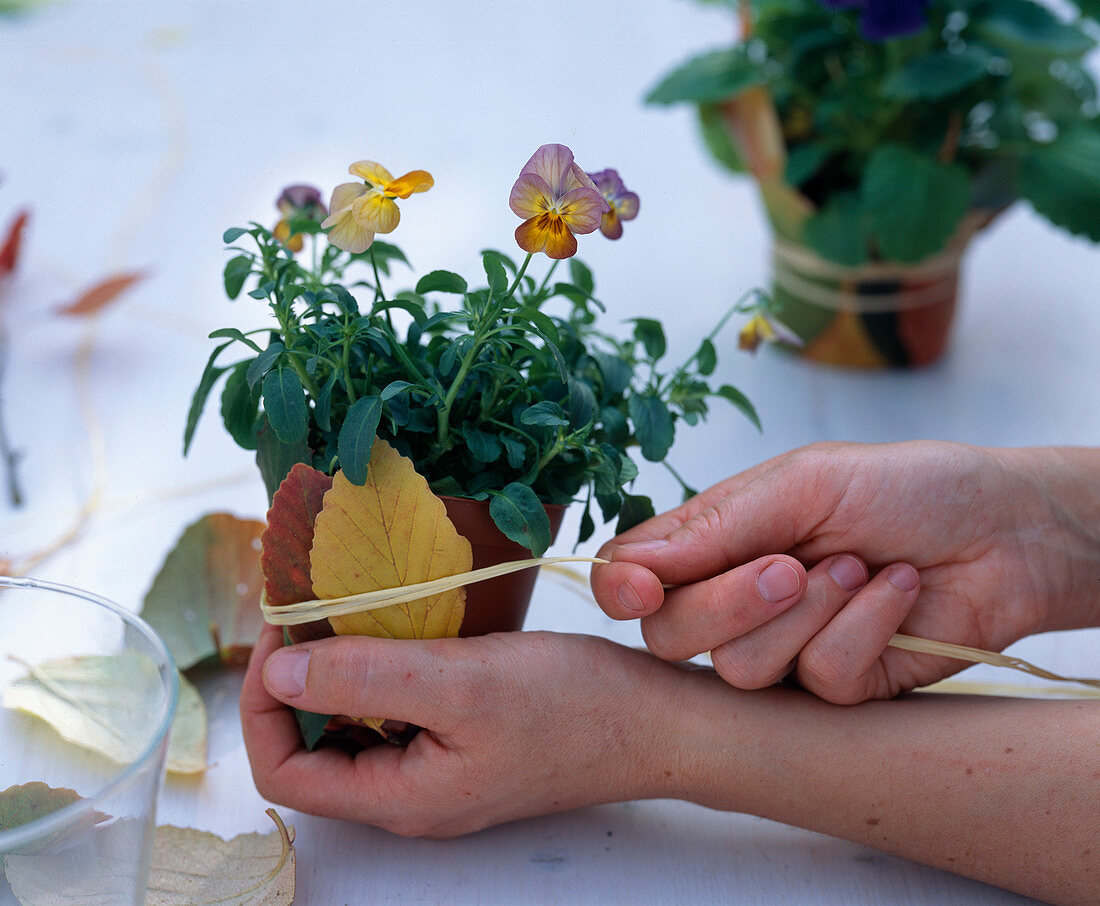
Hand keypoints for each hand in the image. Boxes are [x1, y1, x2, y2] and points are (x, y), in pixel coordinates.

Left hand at [240, 622, 684, 836]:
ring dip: (340, 667)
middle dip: (296, 679)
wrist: (656, 720)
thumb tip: (279, 674)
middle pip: (313, 745)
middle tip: (308, 612)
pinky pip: (399, 709)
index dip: (262, 702)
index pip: (283, 769)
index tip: (282, 635)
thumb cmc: (572, 707)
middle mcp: (409, 791)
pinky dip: (384, 666)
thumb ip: (366, 681)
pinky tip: (402, 624)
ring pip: (355, 723)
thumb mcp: (462, 684)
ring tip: (348, 609)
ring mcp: (438, 766)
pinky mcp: (463, 739)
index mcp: (398, 797)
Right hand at [592, 441, 1098, 702]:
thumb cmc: (905, 487)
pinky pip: (817, 680)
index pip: (633, 578)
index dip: (623, 590)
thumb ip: (713, 528)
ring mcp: (784, 647)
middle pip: (671, 638)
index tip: (643, 589)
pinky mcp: (837, 687)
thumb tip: (624, 566)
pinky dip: (863, 628)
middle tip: (791, 565)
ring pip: (741, 669)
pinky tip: (895, 592)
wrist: (1005, 530)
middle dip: (729, 604)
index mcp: (714, 542)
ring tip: (860, 567)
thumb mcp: (803, 483)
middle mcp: (736, 600)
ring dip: (810, 612)